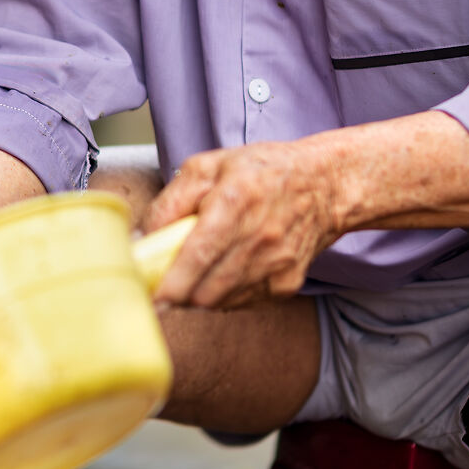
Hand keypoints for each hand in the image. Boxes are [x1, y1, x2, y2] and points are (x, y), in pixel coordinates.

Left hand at [143, 139, 345, 308]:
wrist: (324, 185)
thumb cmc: (260, 172)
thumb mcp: (207, 166)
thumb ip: (171, 201)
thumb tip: (144, 238)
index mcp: (237, 201)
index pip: (199, 254)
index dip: (172, 282)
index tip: (151, 297)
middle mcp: (261, 237)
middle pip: (207, 288)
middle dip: (178, 292)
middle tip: (164, 281)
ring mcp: (277, 264)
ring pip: (221, 301)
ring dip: (198, 294)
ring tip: (193, 272)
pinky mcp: (288, 283)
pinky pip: (242, 302)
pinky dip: (223, 294)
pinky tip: (222, 272)